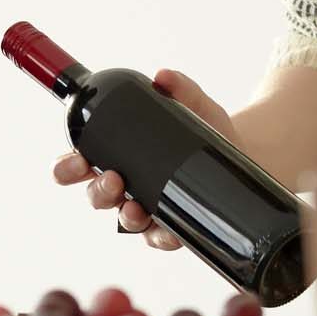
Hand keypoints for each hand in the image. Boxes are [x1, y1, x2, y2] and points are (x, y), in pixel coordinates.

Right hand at [50, 69, 238, 251]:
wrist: (248, 157)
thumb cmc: (209, 131)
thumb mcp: (196, 106)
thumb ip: (180, 88)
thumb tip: (163, 76)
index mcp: (119, 156)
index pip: (80, 165)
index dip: (68, 167)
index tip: (75, 161)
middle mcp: (128, 186)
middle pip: (97, 196)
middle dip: (97, 191)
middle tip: (112, 179)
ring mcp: (149, 209)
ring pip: (125, 220)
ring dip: (125, 215)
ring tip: (135, 208)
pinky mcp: (174, 226)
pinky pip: (160, 238)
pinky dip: (161, 236)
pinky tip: (167, 230)